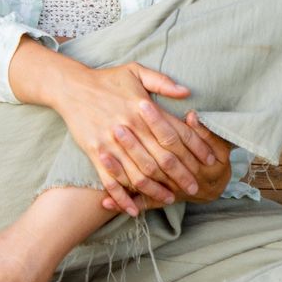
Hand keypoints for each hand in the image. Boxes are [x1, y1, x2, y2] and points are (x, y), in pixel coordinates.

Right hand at [38, 55, 216, 210]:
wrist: (70, 87)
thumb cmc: (106, 79)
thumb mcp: (136, 71)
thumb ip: (162, 82)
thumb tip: (187, 92)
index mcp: (144, 108)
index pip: (178, 134)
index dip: (197, 149)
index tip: (210, 161)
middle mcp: (131, 127)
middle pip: (163, 159)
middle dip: (182, 176)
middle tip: (196, 188)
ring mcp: (112, 143)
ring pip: (139, 174)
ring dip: (157, 190)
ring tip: (170, 199)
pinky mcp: (96, 153)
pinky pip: (111, 181)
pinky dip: (122, 198)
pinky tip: (133, 209)